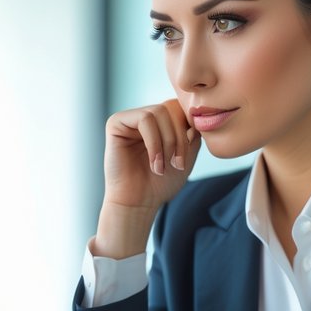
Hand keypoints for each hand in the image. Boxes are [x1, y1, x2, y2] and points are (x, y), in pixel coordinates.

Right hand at [95, 100, 200, 258]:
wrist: (138, 203)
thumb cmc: (160, 184)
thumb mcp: (186, 157)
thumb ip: (193, 135)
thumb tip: (195, 117)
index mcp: (160, 123)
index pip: (180, 108)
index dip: (189, 128)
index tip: (188, 155)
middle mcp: (144, 117)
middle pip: (171, 107)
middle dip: (179, 137)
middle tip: (178, 164)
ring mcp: (129, 118)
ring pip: (159, 112)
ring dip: (168, 142)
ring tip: (164, 166)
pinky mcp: (116, 123)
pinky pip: (144, 119)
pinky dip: (154, 143)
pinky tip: (154, 163)